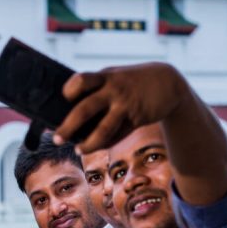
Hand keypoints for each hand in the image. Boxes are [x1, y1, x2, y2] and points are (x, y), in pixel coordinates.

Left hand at [54, 63, 187, 154]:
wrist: (169, 82)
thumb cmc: (131, 82)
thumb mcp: (114, 77)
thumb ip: (96, 89)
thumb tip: (71, 114)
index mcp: (105, 77)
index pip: (80, 81)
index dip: (69, 91)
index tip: (64, 100)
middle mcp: (114, 90)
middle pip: (85, 109)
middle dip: (68, 126)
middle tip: (57, 139)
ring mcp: (126, 106)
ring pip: (103, 129)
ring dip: (89, 143)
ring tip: (78, 150)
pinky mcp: (137, 119)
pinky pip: (118, 135)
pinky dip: (107, 143)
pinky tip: (98, 146)